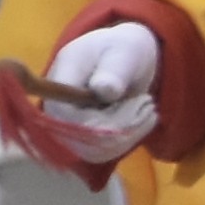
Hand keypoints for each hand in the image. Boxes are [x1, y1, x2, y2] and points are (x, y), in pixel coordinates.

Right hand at [37, 21, 163, 161]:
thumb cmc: (123, 50)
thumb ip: (114, 70)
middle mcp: (56, 106)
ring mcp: (65, 126)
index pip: (64, 115)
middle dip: (121, 127)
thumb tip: (103, 89)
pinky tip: (141, 121)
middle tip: (148, 104)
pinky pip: (101, 154)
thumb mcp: (124, 52)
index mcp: (60, 78)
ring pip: (92, 151)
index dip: (98, 120)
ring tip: (147, 108)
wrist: (125, 59)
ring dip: (128, 135)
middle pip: (79, 137)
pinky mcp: (80, 140)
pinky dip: (128, 141)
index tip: (136, 102)